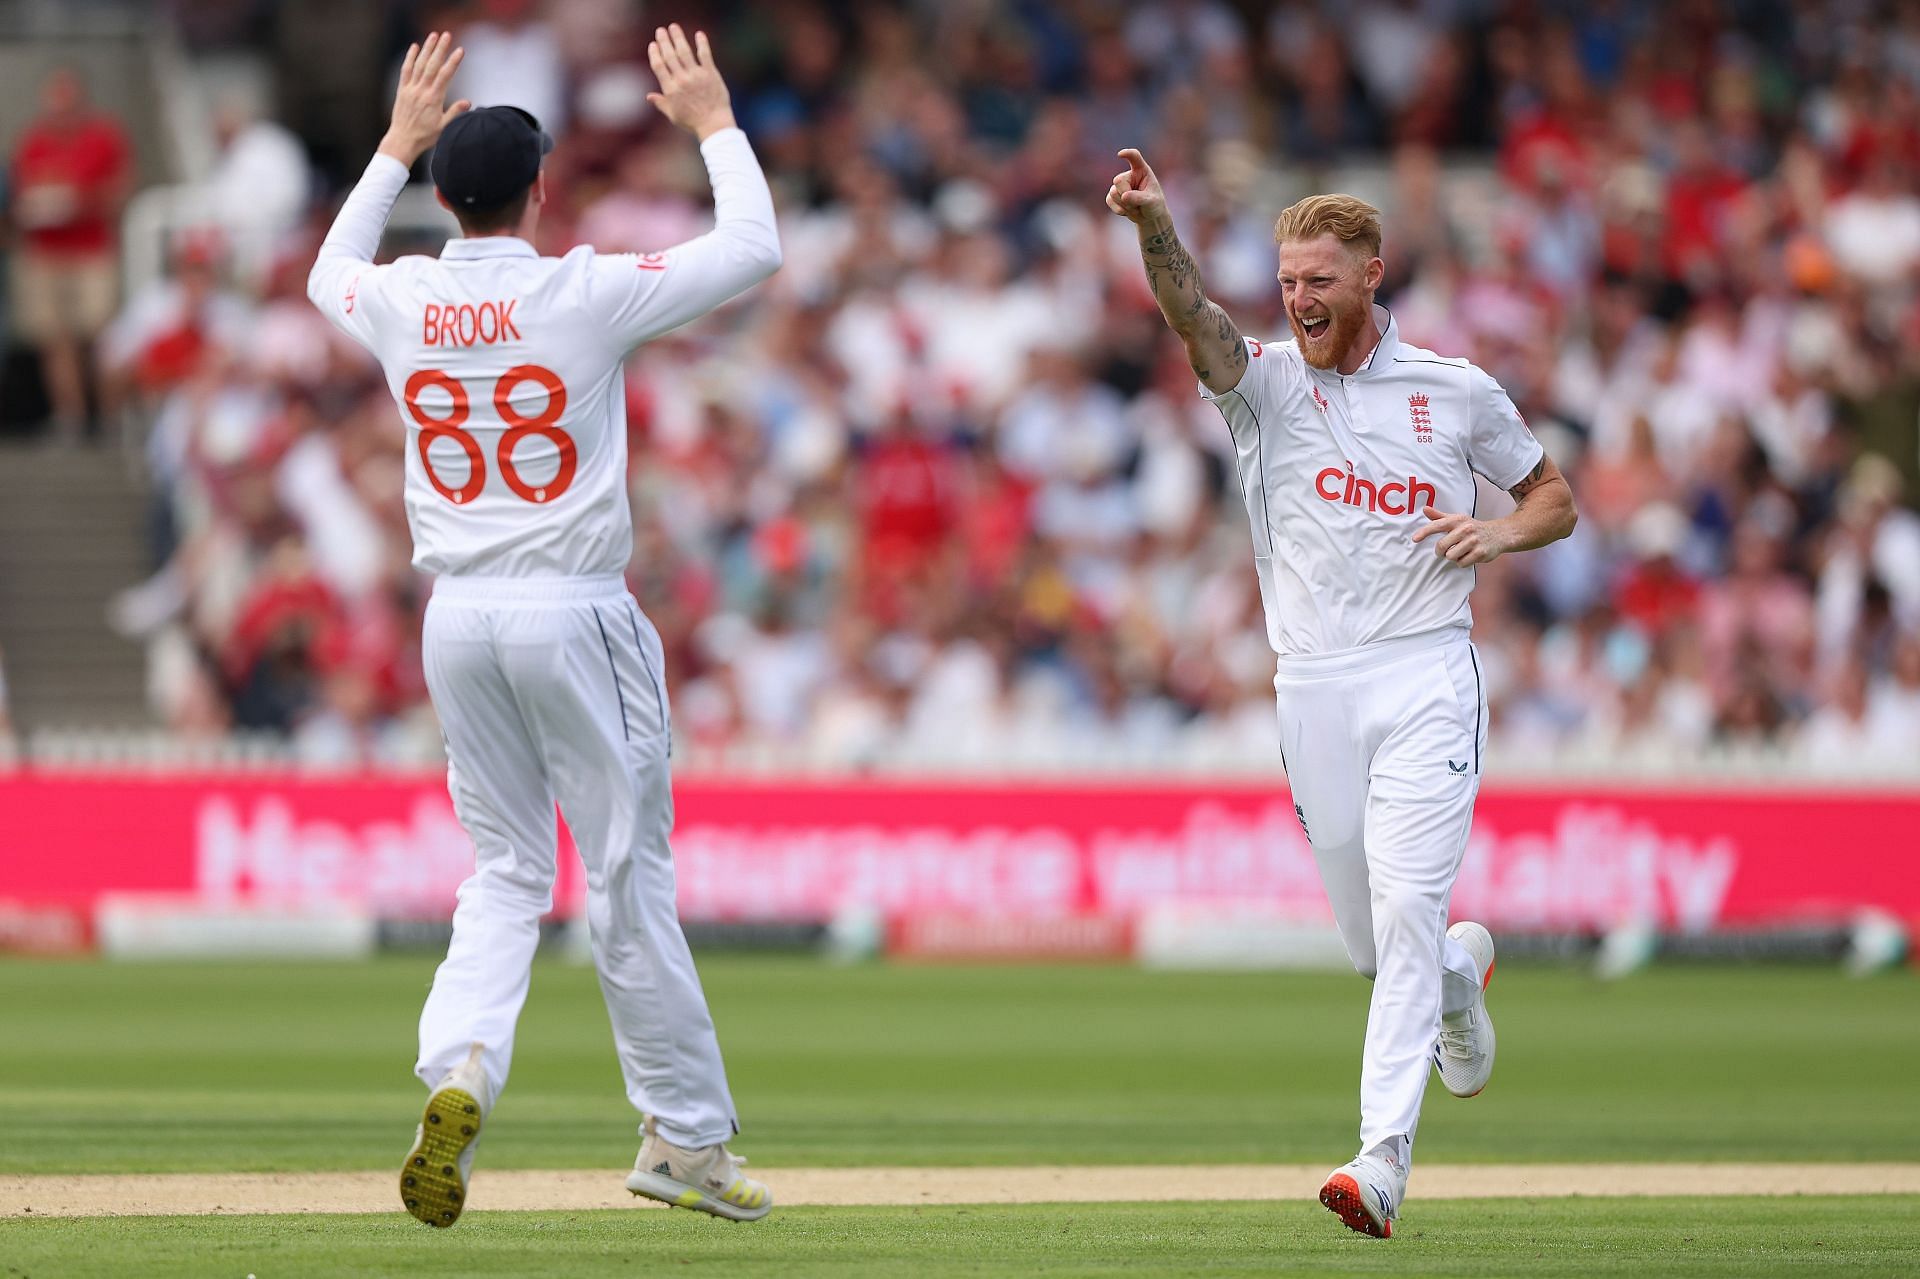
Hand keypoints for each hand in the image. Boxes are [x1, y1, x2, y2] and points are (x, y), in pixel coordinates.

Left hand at [378, 31, 470, 165]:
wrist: (402, 140)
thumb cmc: (425, 136)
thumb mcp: (444, 128)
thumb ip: (455, 113)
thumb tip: (468, 102)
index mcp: (433, 99)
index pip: (445, 76)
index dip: (453, 62)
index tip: (460, 50)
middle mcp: (421, 91)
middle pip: (432, 65)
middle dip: (440, 49)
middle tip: (447, 34)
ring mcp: (410, 89)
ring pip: (419, 64)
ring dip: (427, 48)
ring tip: (433, 35)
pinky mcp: (402, 90)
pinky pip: (406, 70)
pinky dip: (410, 58)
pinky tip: (415, 47)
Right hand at [647, 23, 735, 140]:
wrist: (714, 125)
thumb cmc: (693, 122)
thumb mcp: (673, 115)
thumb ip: (661, 103)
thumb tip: (648, 96)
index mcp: (670, 89)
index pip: (659, 66)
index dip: (655, 53)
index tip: (653, 45)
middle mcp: (681, 80)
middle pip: (669, 55)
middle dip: (664, 41)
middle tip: (661, 30)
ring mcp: (696, 75)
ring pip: (684, 52)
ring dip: (678, 38)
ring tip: (674, 27)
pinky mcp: (710, 73)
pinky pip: (705, 55)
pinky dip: (702, 43)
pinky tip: (699, 34)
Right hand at [1106, 148, 1167, 225]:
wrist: (1149, 218)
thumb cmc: (1154, 205)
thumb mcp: (1151, 202)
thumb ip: (1139, 198)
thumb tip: (1124, 196)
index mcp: (1142, 171)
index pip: (1135, 157)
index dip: (1128, 154)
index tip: (1121, 154)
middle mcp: (1130, 175)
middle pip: (1118, 180)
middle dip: (1125, 195)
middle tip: (1138, 204)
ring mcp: (1120, 185)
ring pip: (1113, 193)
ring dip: (1124, 205)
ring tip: (1135, 208)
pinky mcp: (1113, 195)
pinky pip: (1109, 200)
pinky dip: (1118, 209)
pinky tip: (1126, 211)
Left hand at [1411, 506, 1511, 565]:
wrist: (1499, 534)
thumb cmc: (1473, 527)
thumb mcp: (1457, 519)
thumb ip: (1440, 516)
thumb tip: (1424, 509)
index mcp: (1457, 520)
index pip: (1437, 525)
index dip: (1424, 532)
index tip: (1415, 539)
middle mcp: (1465, 529)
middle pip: (1442, 546)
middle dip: (1441, 551)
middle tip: (1446, 550)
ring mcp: (1473, 541)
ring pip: (1451, 556)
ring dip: (1453, 557)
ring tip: (1461, 551)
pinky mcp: (1480, 553)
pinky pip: (1461, 563)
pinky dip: (1462, 562)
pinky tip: (1468, 555)